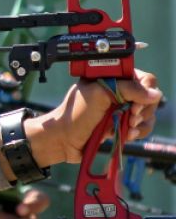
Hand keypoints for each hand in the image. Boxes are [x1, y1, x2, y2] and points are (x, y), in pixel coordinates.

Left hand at [24, 70, 161, 167]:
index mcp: (113, 79)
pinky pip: (142, 127)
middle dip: (142, 109)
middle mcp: (120, 92)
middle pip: (149, 97)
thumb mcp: (99, 94)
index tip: (133, 104)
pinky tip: (126, 135)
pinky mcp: (122, 125)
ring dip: (139, 123)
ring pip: (148, 114)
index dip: (143, 91)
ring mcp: (122, 109)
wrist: (63, 139)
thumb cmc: (75, 114)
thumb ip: (127, 88)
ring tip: (126, 127)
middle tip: (129, 116)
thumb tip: (154, 94)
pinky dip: (137, 132)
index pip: (144, 79)